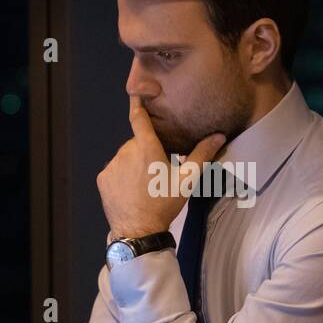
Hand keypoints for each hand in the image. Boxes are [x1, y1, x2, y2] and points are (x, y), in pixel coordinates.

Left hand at [96, 96, 226, 238]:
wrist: (138, 231)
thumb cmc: (164, 205)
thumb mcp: (187, 180)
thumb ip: (201, 155)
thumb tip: (218, 136)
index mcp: (147, 149)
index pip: (139, 118)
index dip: (137, 102)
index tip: (136, 91)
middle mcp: (126, 152)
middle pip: (138, 142)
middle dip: (147, 150)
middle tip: (159, 169)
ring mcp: (112, 165)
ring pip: (126, 156)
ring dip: (135, 163)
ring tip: (146, 183)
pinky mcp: (103, 178)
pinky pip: (115, 169)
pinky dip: (123, 174)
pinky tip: (132, 189)